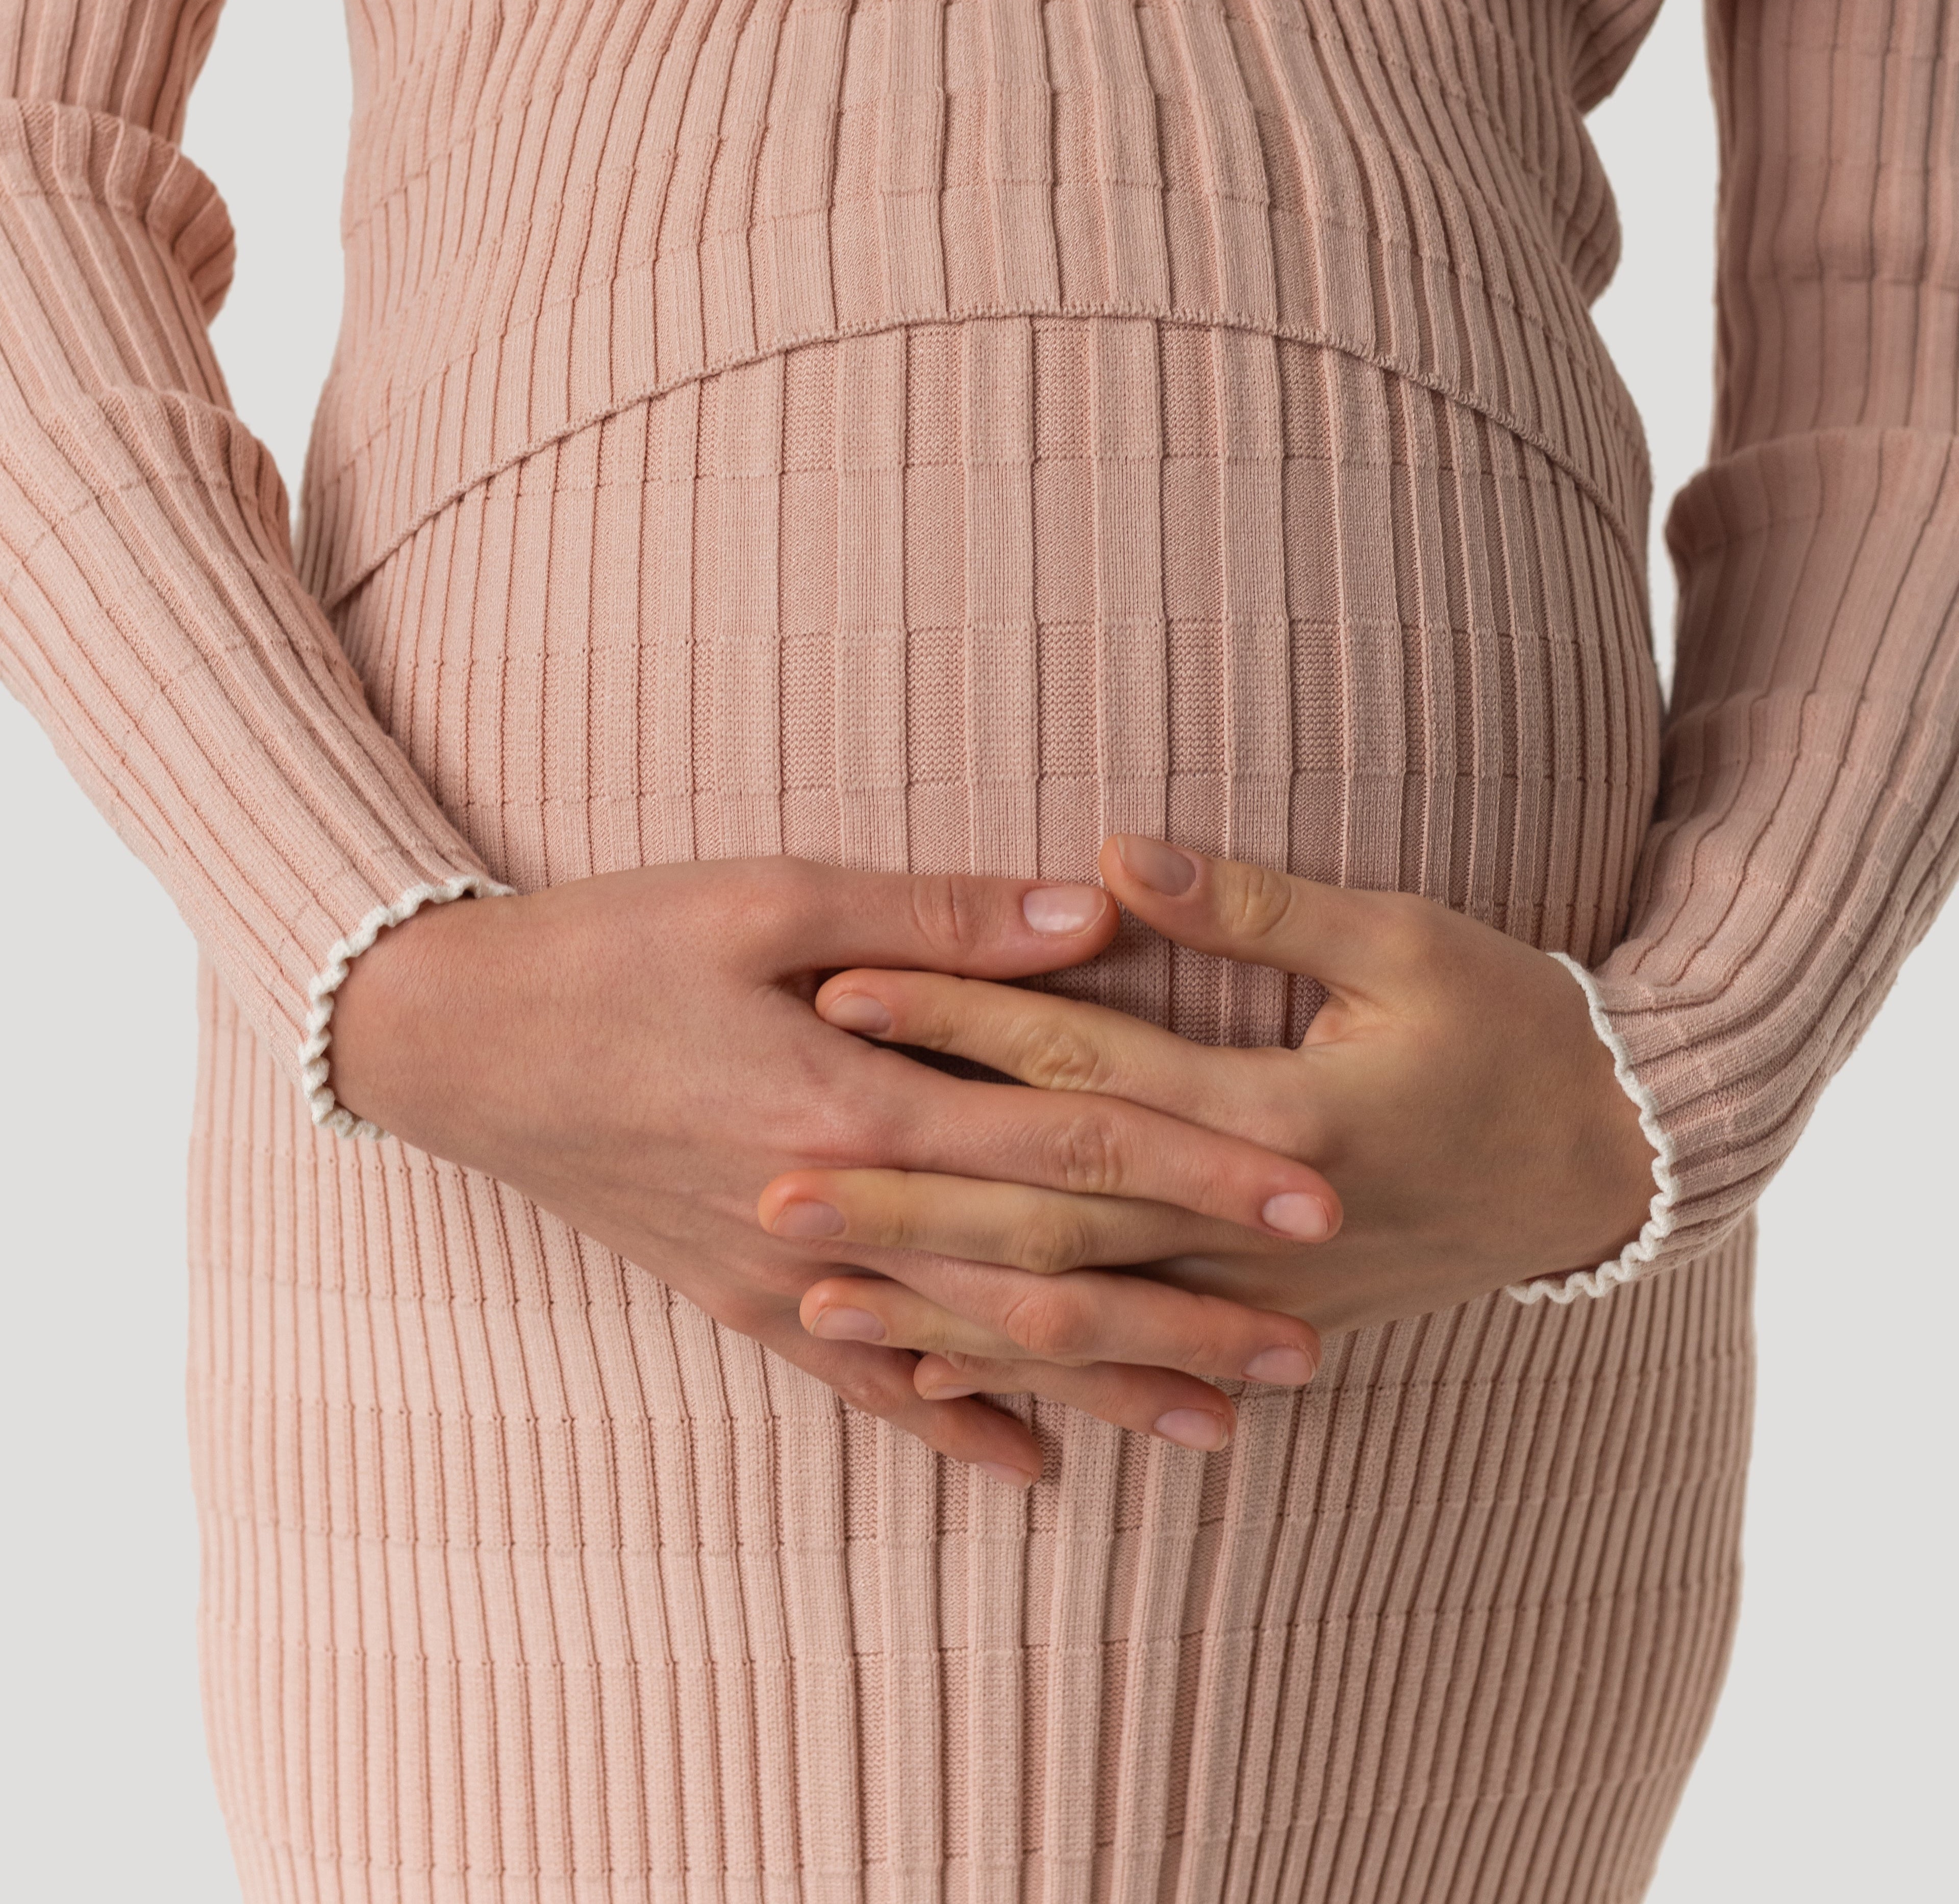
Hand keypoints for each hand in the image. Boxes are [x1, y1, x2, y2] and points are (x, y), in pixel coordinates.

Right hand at [328, 856, 1339, 1481]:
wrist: (463, 1043)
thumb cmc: (618, 946)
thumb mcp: (770, 896)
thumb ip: (936, 919)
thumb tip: (1091, 920)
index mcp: (856, 1098)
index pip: (1071, 1142)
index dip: (1199, 1168)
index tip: (1310, 1195)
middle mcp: (838, 1211)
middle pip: (1047, 1271)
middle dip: (1187, 1309)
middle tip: (1312, 1343)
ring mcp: (790, 1275)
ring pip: (978, 1349)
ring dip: (1105, 1384)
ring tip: (1223, 1421)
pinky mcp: (746, 1301)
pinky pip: (869, 1385)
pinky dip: (956, 1429)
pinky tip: (1037, 1468)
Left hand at [759, 835, 1657, 1434]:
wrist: (1617, 1161)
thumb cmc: (1515, 1025)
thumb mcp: (1406, 938)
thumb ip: (1259, 903)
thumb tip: (1121, 855)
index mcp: (1278, 1108)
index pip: (1080, 1061)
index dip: (958, 1017)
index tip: (840, 986)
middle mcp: (1251, 1218)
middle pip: (1045, 1211)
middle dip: (905, 1202)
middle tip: (771, 1189)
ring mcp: (1258, 1288)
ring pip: (1074, 1310)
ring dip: (943, 1309)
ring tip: (819, 1303)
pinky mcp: (1270, 1320)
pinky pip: (1132, 1361)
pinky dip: (1034, 1378)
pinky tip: (945, 1382)